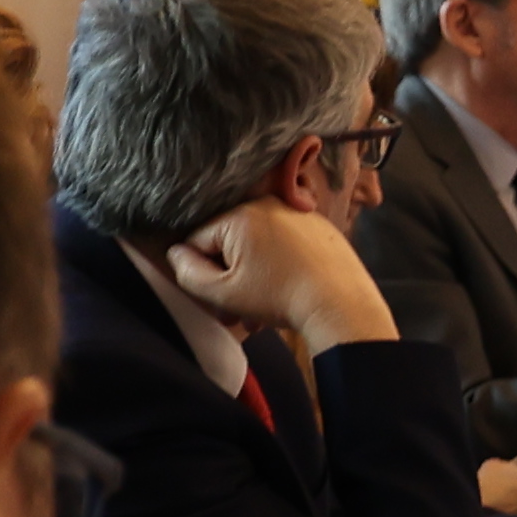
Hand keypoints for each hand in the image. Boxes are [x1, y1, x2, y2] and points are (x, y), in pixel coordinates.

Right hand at [165, 195, 399, 354]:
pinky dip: (279, 266)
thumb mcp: (223, 293)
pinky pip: (285, 244)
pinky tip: (286, 292)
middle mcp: (269, 204)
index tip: (216, 298)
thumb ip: (189, 273)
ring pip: (258, 246)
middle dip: (229, 279)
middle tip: (236, 312)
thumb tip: (176, 254)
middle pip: (231, 243)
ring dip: (253, 277)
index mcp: (240, 214)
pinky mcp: (319, 227)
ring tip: (262, 310)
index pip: (199, 240)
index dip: (202, 273)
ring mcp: (297, 213)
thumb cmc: (280, 298)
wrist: (340, 304)